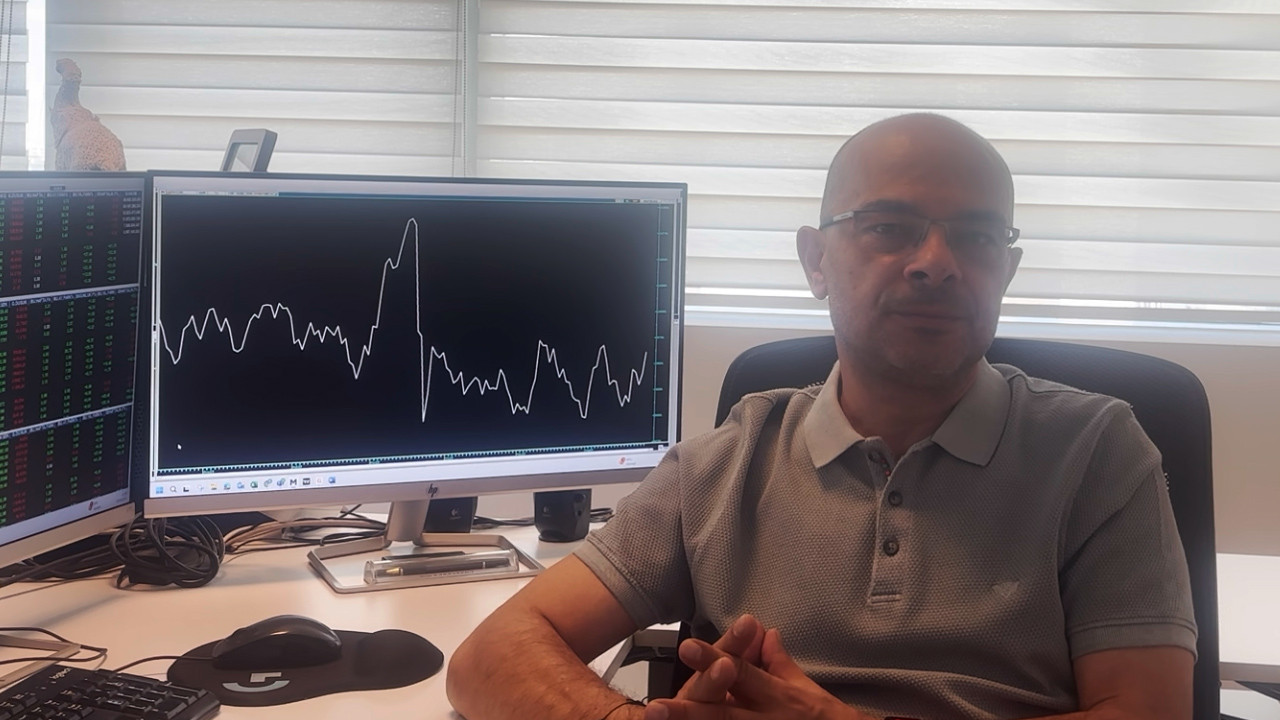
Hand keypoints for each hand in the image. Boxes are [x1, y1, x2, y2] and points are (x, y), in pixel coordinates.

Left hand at [646, 629, 867, 719]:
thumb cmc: (824, 719)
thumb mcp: (805, 688)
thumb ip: (778, 662)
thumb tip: (763, 632)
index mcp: (777, 697)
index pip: (741, 674)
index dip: (713, 662)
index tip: (687, 646)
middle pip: (722, 715)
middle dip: (689, 712)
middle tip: (656, 707)